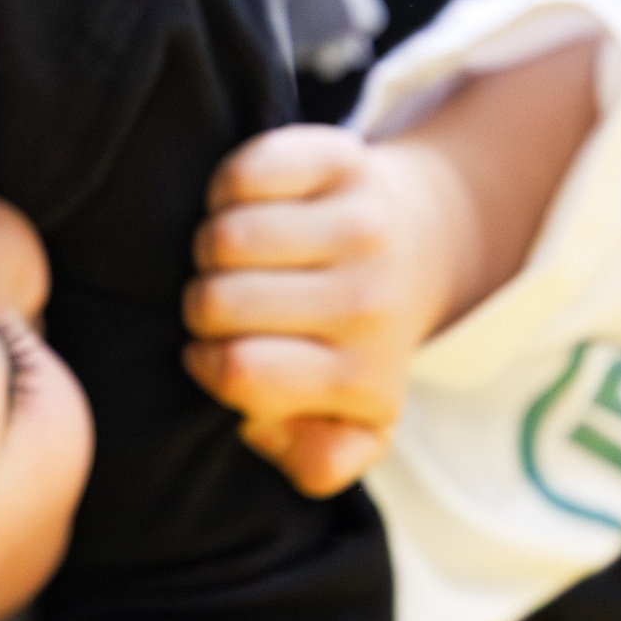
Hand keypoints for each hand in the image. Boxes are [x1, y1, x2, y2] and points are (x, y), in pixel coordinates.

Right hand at [182, 125, 470, 496]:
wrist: (418, 245)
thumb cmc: (357, 341)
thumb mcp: (353, 423)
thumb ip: (317, 460)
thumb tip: (272, 438)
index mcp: (362, 376)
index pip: (239, 371)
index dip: (206, 361)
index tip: (217, 352)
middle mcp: (370, 303)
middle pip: (218, 302)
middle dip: (202, 303)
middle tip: (227, 301)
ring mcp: (363, 227)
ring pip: (224, 236)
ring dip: (210, 245)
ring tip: (236, 259)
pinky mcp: (346, 161)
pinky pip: (246, 171)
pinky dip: (227, 188)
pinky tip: (249, 209)